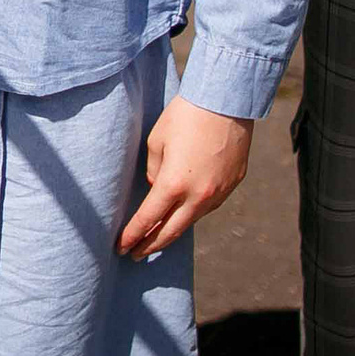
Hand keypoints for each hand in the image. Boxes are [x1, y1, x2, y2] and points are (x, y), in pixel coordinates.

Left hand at [117, 97, 252, 260]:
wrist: (226, 100)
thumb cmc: (185, 116)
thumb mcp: (157, 141)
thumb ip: (153, 171)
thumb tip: (158, 189)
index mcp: (174, 184)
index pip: (148, 219)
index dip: (133, 235)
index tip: (121, 247)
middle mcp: (198, 195)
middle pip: (171, 232)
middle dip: (150, 246)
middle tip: (136, 255)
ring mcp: (219, 193)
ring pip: (192, 221)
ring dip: (173, 231)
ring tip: (157, 239)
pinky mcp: (233, 185)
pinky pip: (209, 206)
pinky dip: (193, 213)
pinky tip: (183, 214)